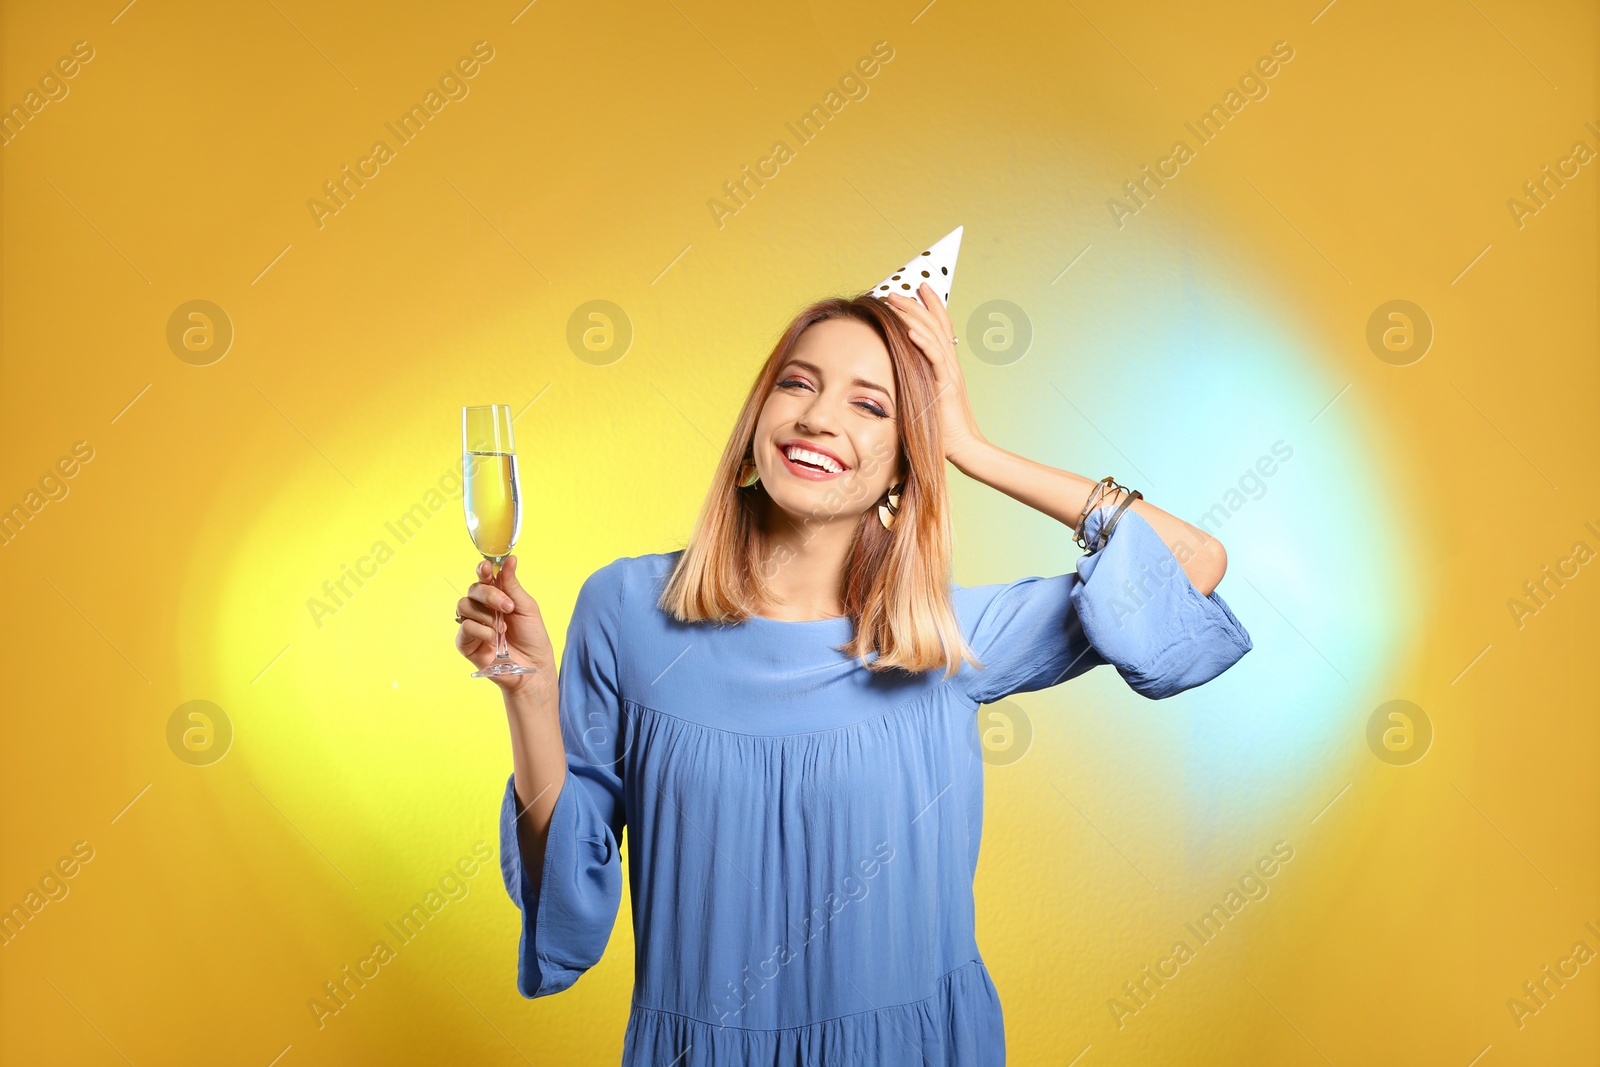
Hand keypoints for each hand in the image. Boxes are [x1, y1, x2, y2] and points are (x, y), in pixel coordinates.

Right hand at [455, 555, 557, 693]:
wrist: (534, 667)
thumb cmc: (532, 637)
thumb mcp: (527, 607)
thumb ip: (513, 585)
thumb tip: (509, 559)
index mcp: (497, 597)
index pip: (484, 577)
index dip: (483, 570)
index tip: (487, 567)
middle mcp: (482, 609)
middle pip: (473, 589)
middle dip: (489, 594)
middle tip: (508, 606)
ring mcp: (473, 625)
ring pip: (464, 605)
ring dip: (487, 615)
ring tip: (503, 628)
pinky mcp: (466, 643)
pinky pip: (465, 628)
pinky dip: (481, 631)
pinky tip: (494, 639)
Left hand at [884, 282, 983, 461]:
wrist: (964, 446)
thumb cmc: (945, 427)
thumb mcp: (930, 397)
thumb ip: (921, 381)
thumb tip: (902, 372)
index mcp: (948, 365)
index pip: (941, 327)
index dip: (931, 305)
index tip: (918, 288)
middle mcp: (950, 364)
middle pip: (935, 325)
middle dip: (916, 304)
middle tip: (897, 290)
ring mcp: (950, 373)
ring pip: (933, 336)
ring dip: (914, 316)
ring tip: (896, 301)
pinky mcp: (946, 386)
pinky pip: (934, 359)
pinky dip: (923, 342)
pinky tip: (909, 330)